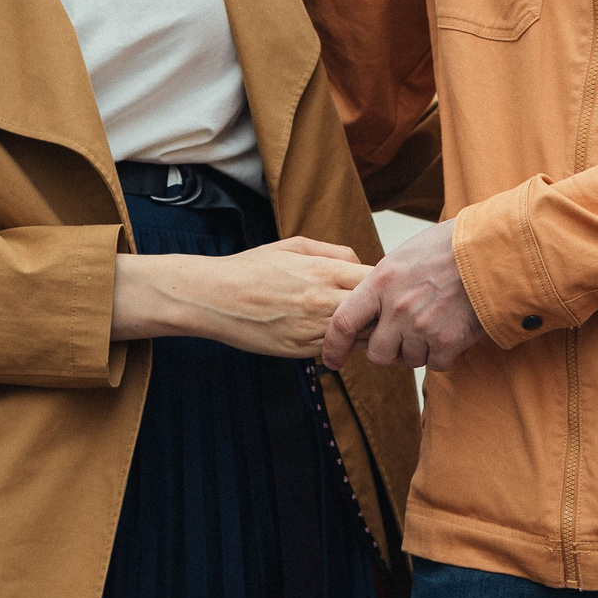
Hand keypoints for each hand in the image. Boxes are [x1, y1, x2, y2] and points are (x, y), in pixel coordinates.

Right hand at [114, 237, 368, 359]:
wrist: (214, 297)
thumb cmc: (250, 269)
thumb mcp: (293, 246)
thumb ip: (334, 253)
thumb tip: (360, 264)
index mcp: (323, 271)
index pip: (376, 282)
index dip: (383, 286)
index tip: (380, 286)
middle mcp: (323, 302)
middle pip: (375, 314)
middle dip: (380, 313)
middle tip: (378, 311)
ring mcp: (313, 330)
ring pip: (360, 338)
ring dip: (364, 332)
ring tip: (357, 324)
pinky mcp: (301, 351)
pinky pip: (335, 351)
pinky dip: (340, 345)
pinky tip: (331, 335)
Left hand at [322, 218, 489, 369]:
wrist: (493, 250)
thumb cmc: (450, 247)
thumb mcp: (404, 256)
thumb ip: (383, 284)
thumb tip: (370, 309)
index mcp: (381, 281)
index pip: (344, 322)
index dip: (334, 346)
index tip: (331, 360)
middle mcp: (398, 307)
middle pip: (377, 353)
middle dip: (388, 351)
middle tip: (404, 336)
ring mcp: (423, 326)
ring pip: (409, 360)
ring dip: (420, 350)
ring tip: (436, 322)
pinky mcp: (448, 341)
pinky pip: (435, 364)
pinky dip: (443, 355)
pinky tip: (452, 332)